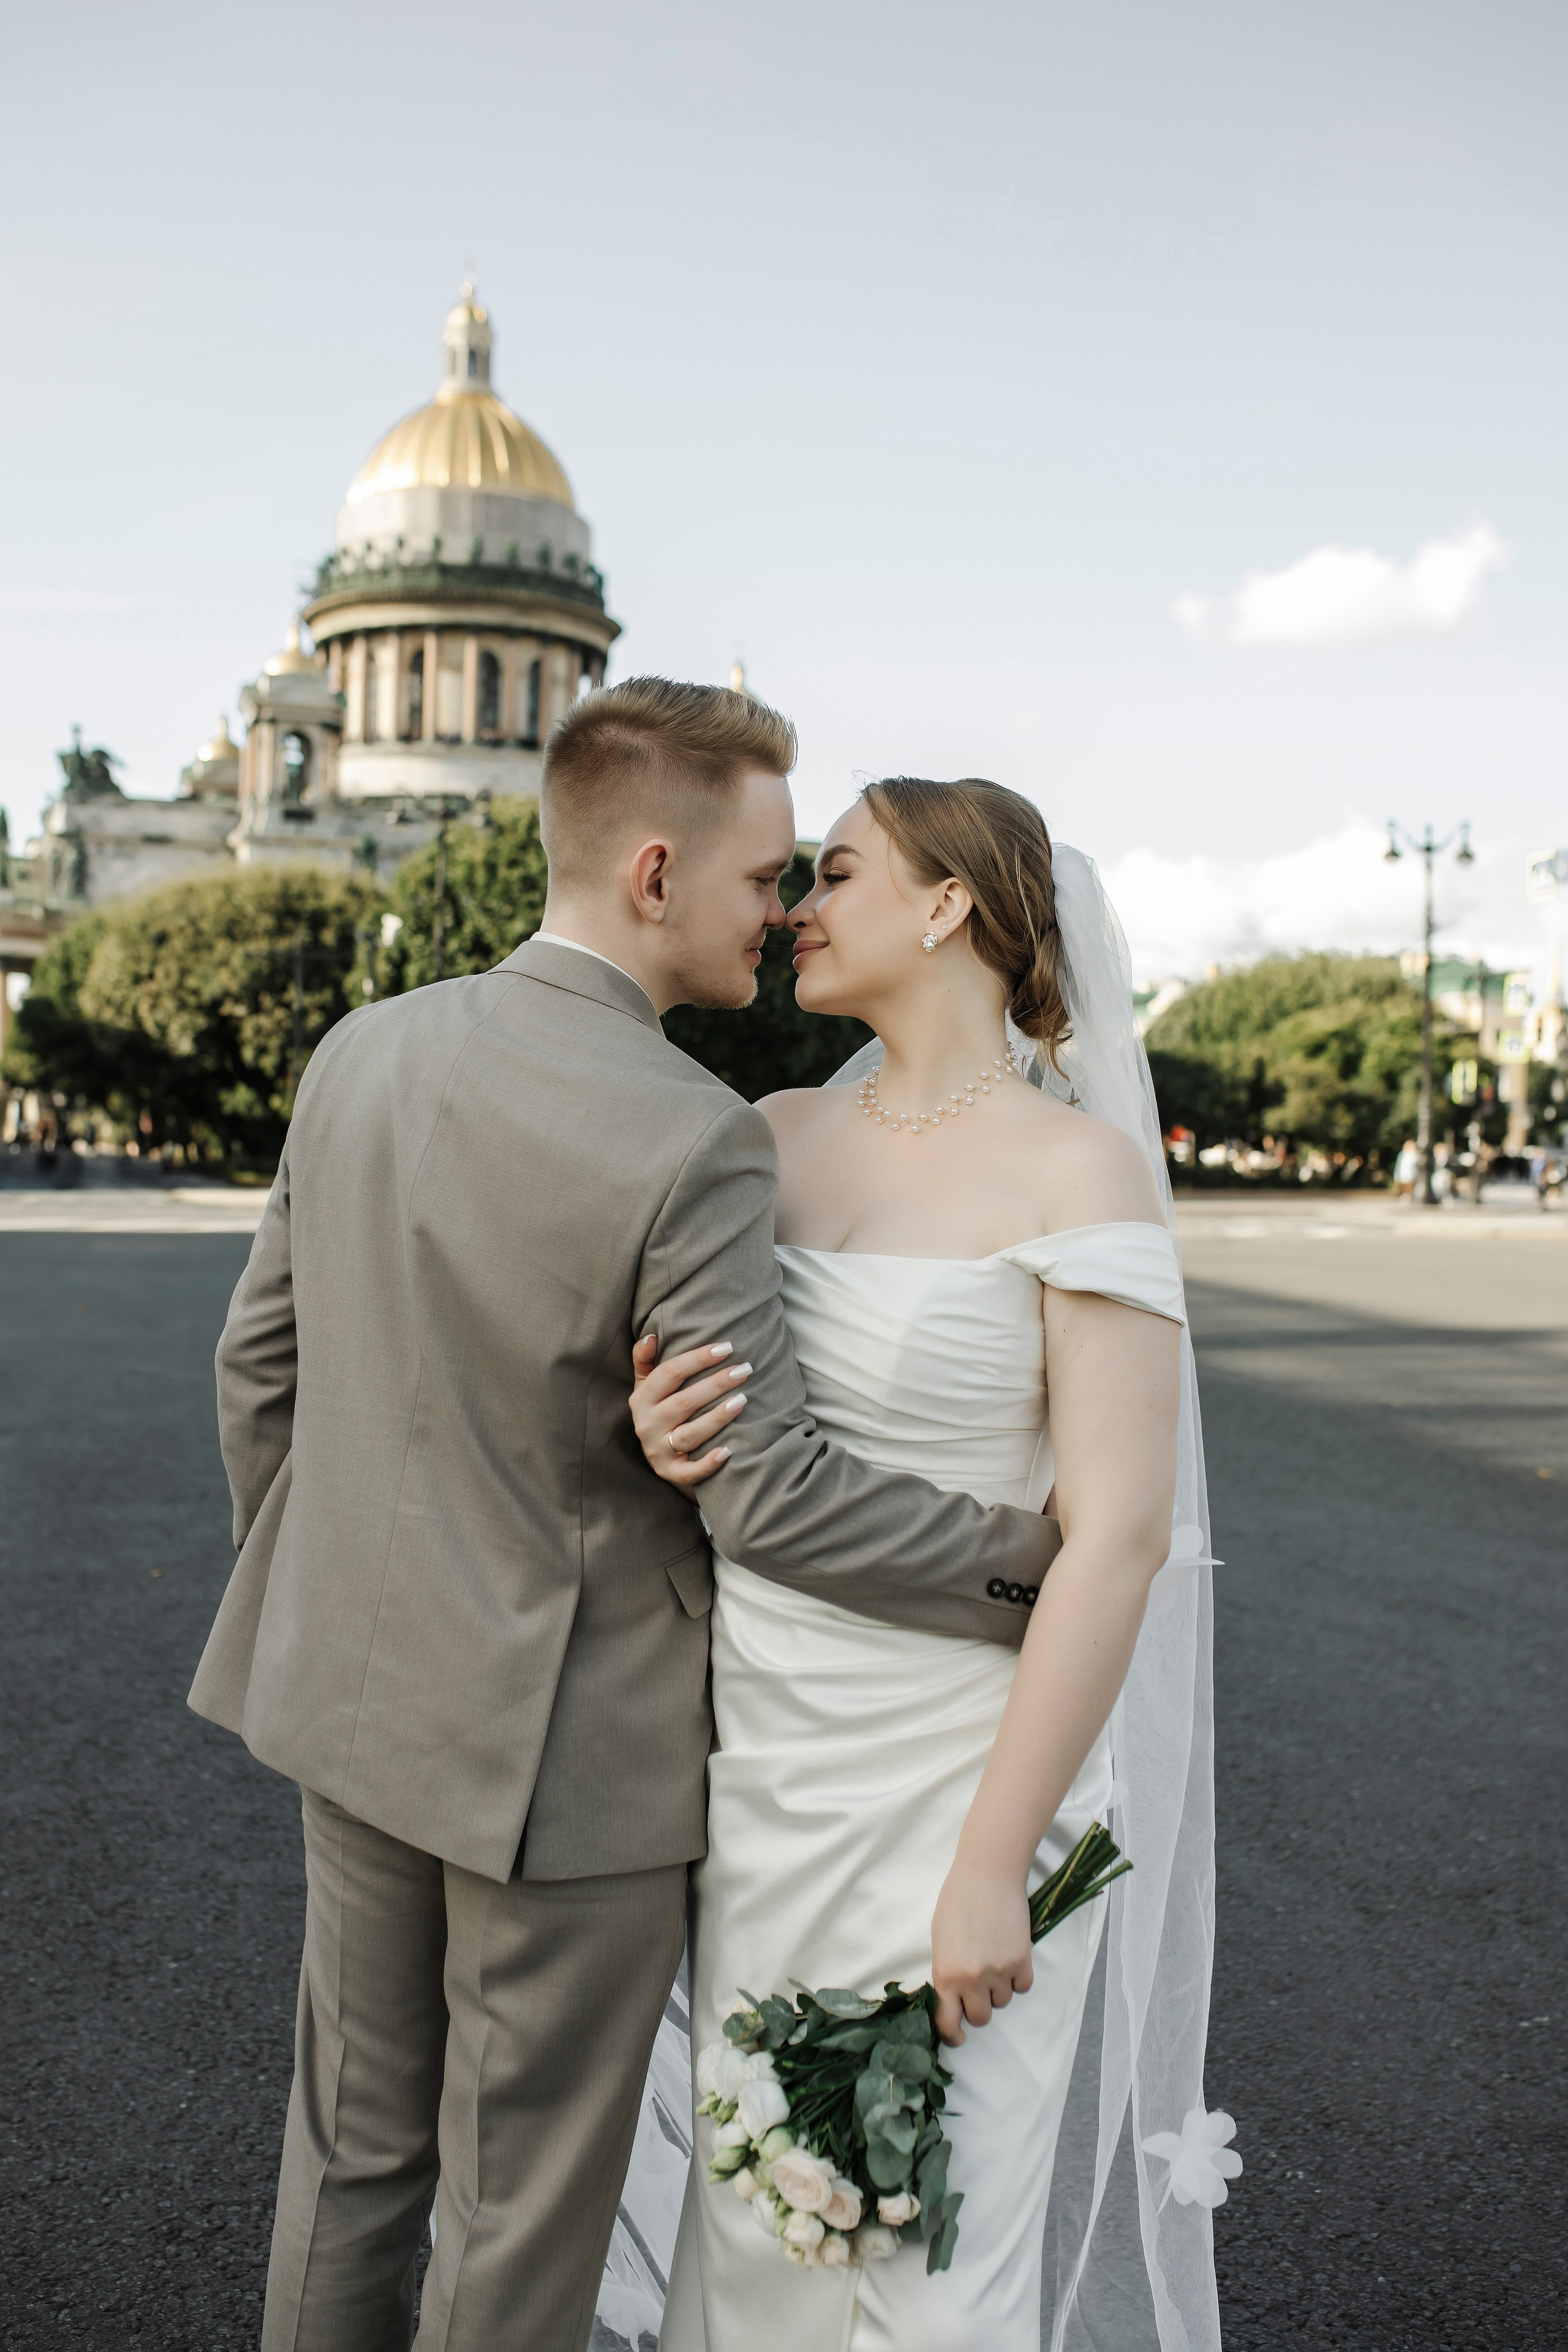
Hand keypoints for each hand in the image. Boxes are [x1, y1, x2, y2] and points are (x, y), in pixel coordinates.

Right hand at [630, 1334, 750, 1488]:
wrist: (658, 1454)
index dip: (698, 1359)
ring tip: (742, 1400)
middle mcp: (647, 1425)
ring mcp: (658, 1451)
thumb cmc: (659, 1409)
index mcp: (642, 1399)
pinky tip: (728, 1451)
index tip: (726, 1347)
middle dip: (716, 1384)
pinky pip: (690, 1471)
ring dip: (717, 1418)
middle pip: (684, 1402)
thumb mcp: (647, 1385)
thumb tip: (651, 1336)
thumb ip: (645, 1360)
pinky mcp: (670, 1473)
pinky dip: (708, 1463)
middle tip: (744, 1370)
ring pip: (690, 1434)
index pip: (670, 1373)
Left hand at [929, 1862, 1033, 2045]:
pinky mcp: (1022, 1961)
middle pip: (980, 2018)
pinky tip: (1009, 1956)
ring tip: (993, 1960)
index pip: (948, 2023)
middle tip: (977, 1988)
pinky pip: (1022, 1987)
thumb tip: (951, 1999)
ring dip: (998, 1990)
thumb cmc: (957, 1902)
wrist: (987, 1875)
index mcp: (945, 1975)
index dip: (952, 2035)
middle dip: (978, 2007)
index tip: (957, 2038)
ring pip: (1002, 2002)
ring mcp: (999, 1972)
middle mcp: (972, 1979)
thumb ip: (945, 1973)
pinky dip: (1017, 1978)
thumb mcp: (939, 1941)